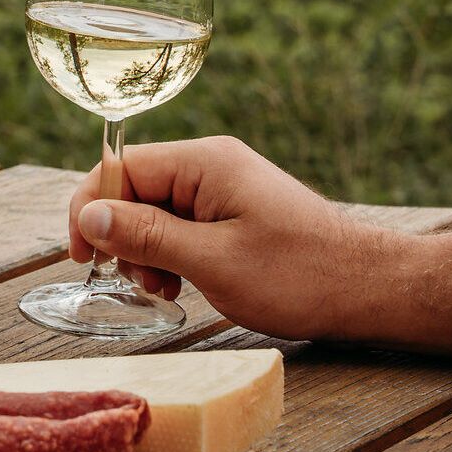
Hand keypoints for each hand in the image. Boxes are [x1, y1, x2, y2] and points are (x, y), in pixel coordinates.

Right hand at [68, 136, 391, 341]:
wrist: (368, 288)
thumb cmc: (298, 276)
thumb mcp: (211, 261)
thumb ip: (146, 235)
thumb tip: (90, 216)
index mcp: (204, 163)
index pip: (120, 168)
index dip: (90, 209)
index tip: (83, 258)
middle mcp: (210, 165)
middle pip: (133, 189)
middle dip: (121, 236)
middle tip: (136, 282)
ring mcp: (223, 187)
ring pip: (153, 210)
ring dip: (144, 250)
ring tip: (164, 288)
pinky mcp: (232, 211)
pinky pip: (179, 223)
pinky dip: (169, 254)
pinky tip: (179, 283)